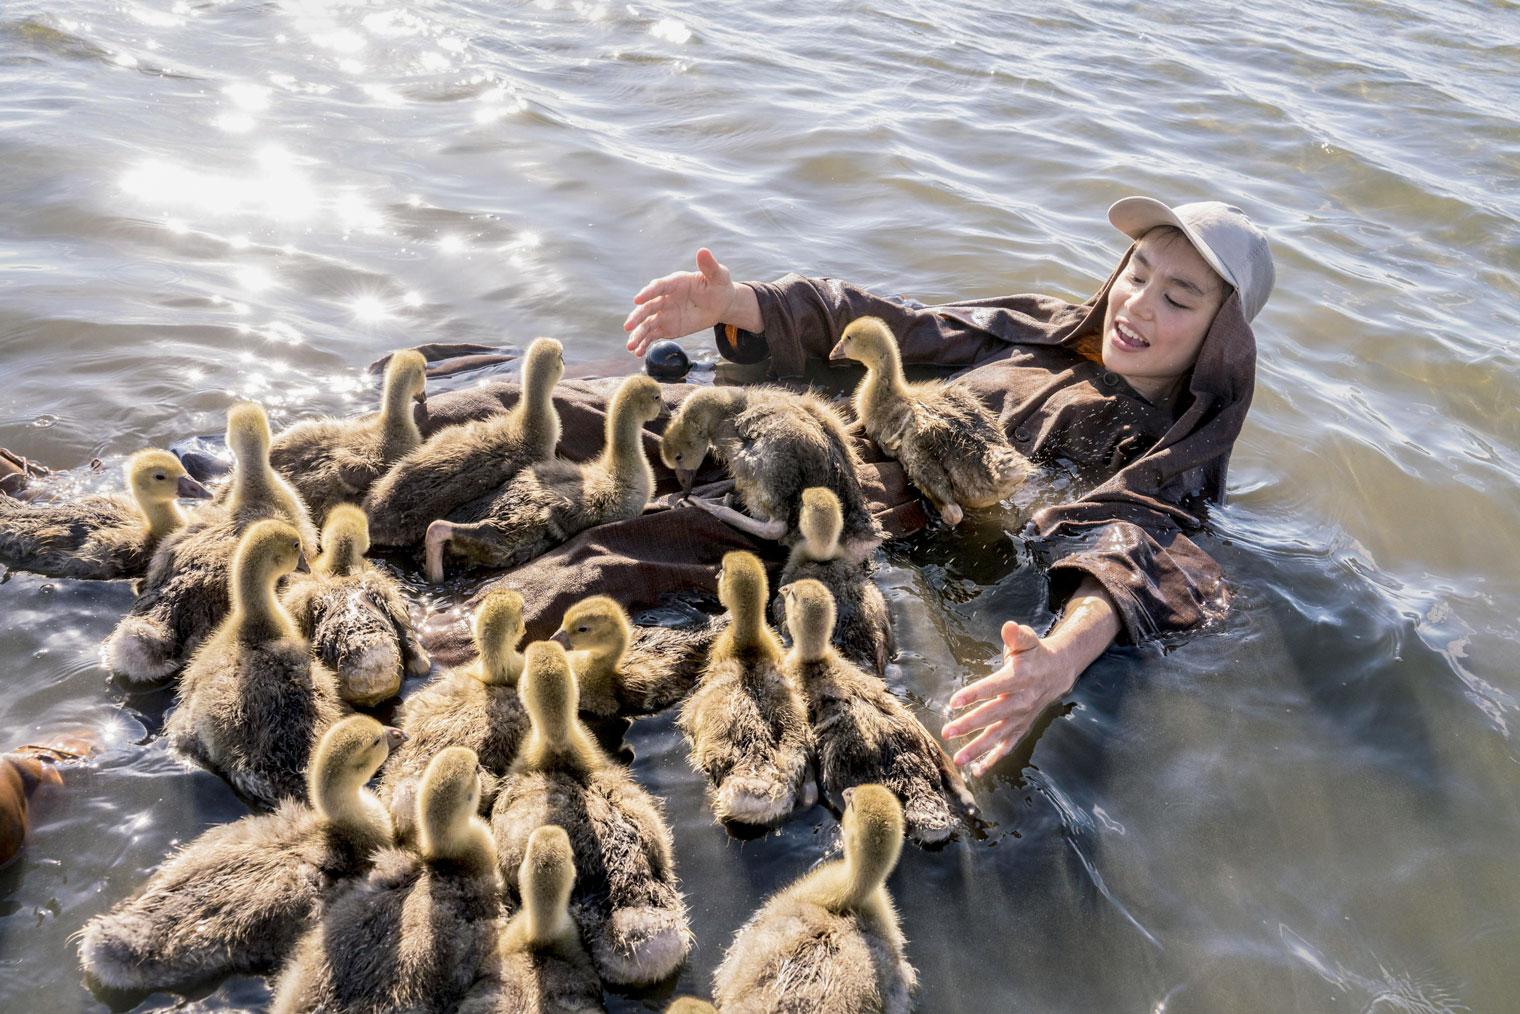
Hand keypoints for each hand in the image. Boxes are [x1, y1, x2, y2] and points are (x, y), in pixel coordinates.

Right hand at [624, 248, 746, 355]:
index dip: (647, 292)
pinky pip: (653, 336)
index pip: (658, 286)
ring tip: (630, 347)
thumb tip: (703, 251)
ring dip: (637, 334)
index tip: (637, 299)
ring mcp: (664, 314)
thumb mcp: (718, 276)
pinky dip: (645, 343)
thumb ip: (709, 266)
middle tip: (627, 327)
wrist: (720, 304)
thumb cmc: (718, 286)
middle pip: (647, 307)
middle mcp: (665, 298)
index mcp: (674, 282)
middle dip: (637, 317)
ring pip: (647, 324)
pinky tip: (638, 353)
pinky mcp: (666, 327)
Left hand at [941, 621, 1077, 776]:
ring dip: (978, 749)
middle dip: (970, 725)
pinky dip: (994, 759)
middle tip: (947, 732)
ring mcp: (1022, 717)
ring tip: (958, 759)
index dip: (975, 694)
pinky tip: (978, 771)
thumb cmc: (1035, 654)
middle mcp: (1022, 700)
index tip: (953, 701)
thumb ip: (1016, 635)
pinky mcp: (1022, 727)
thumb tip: (1008, 626)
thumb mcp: (1027, 640)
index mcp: (1020, 677)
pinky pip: (1008, 746)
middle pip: (993, 715)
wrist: (1059, 672)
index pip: (995, 687)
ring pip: (999, 736)